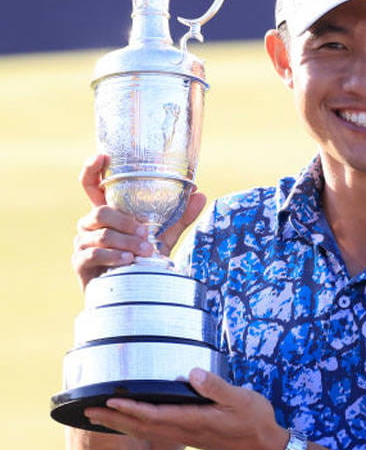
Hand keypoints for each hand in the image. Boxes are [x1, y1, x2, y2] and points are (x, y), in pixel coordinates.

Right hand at [72, 154, 206, 288]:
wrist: (129, 293)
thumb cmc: (141, 260)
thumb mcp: (162, 237)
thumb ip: (178, 217)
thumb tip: (200, 194)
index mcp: (107, 213)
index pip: (91, 185)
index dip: (92, 169)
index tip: (102, 157)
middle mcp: (90, 224)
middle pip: (100, 212)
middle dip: (125, 222)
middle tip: (146, 233)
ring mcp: (82, 243)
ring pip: (101, 234)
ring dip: (126, 242)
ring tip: (145, 252)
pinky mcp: (80, 262)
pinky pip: (94, 254)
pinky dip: (114, 256)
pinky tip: (128, 261)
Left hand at [83, 368, 289, 449]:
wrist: (265, 447)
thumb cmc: (255, 421)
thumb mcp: (242, 399)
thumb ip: (217, 388)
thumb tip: (193, 374)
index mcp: (195, 421)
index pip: (156, 415)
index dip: (131, 408)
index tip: (109, 401)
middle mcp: (185, 432)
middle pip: (142, 427)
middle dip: (114, 419)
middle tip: (86, 411)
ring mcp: (185, 436)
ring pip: (145, 432)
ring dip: (119, 425)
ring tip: (97, 417)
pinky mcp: (189, 437)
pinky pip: (154, 433)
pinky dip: (135, 427)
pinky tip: (129, 424)